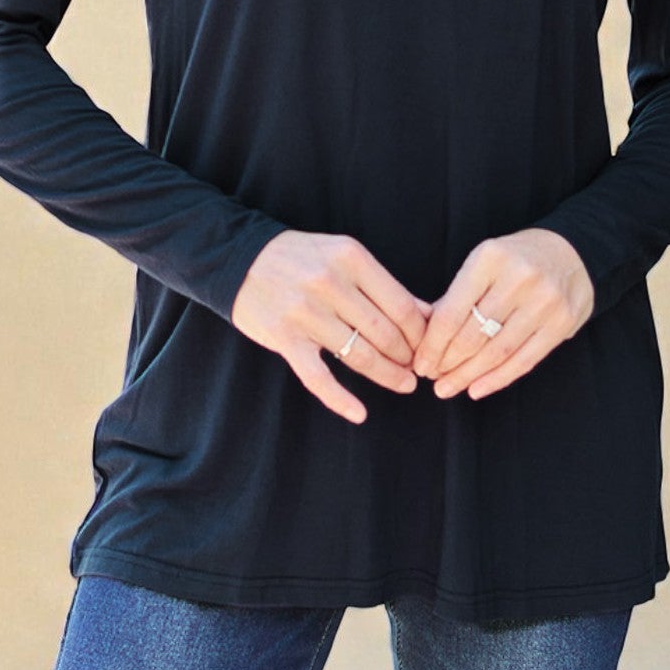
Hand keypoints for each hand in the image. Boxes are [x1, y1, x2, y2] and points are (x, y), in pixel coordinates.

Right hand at [231, 231, 433, 425]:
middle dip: (407, 356)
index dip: (421, 333)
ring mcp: (305, 313)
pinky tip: (358, 413)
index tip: (429, 347)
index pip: (401, 306)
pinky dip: (339, 400)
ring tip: (403, 383)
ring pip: (359, 355)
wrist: (239, 258)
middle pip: (385, 332)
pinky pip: (317, 377)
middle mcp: (330, 283)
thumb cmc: (300, 258)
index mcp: (351, 258)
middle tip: (418, 369)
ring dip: (387, 375)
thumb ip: (383, 284)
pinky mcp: (284, 337)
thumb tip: (430, 314)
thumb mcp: (344, 256)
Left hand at [412, 228, 593, 400]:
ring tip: (450, 387)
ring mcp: (544, 301)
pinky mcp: (562, 322)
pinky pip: (525, 360)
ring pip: (498, 351)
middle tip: (433, 378)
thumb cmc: (516, 260)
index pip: (452, 312)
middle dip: (448, 363)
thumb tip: (424, 336)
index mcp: (490, 258)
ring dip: (469, 375)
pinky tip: (478, 389)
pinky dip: (498, 379)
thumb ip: (456, 296)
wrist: (572, 252)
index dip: (432, 344)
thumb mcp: (483, 262)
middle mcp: (519, 278)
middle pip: (474, 334)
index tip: (420, 363)